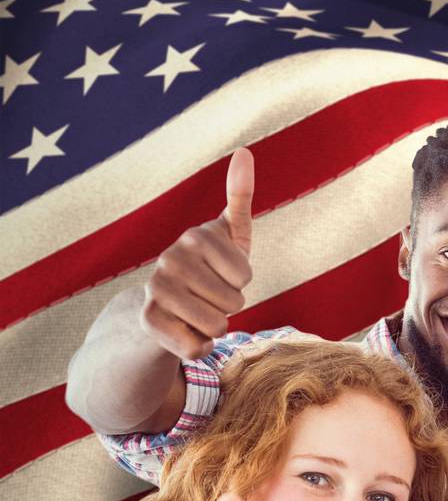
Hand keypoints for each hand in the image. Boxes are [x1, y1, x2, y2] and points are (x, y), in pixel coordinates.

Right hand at [140, 147, 254, 359]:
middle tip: (207, 296)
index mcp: (196, 235)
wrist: (157, 310)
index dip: (240, 281)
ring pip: (218, 326)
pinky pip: (198, 348)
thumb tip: (244, 152)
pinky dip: (199, 347)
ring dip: (215, 327)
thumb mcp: (229, 236)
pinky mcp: (148, 321)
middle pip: (235, 301)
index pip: (245, 274)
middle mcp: (170, 258)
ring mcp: (156, 289)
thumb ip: (239, 198)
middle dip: (229, 306)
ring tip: (196, 312)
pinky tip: (183, 333)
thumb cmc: (206, 271)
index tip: (222, 273)